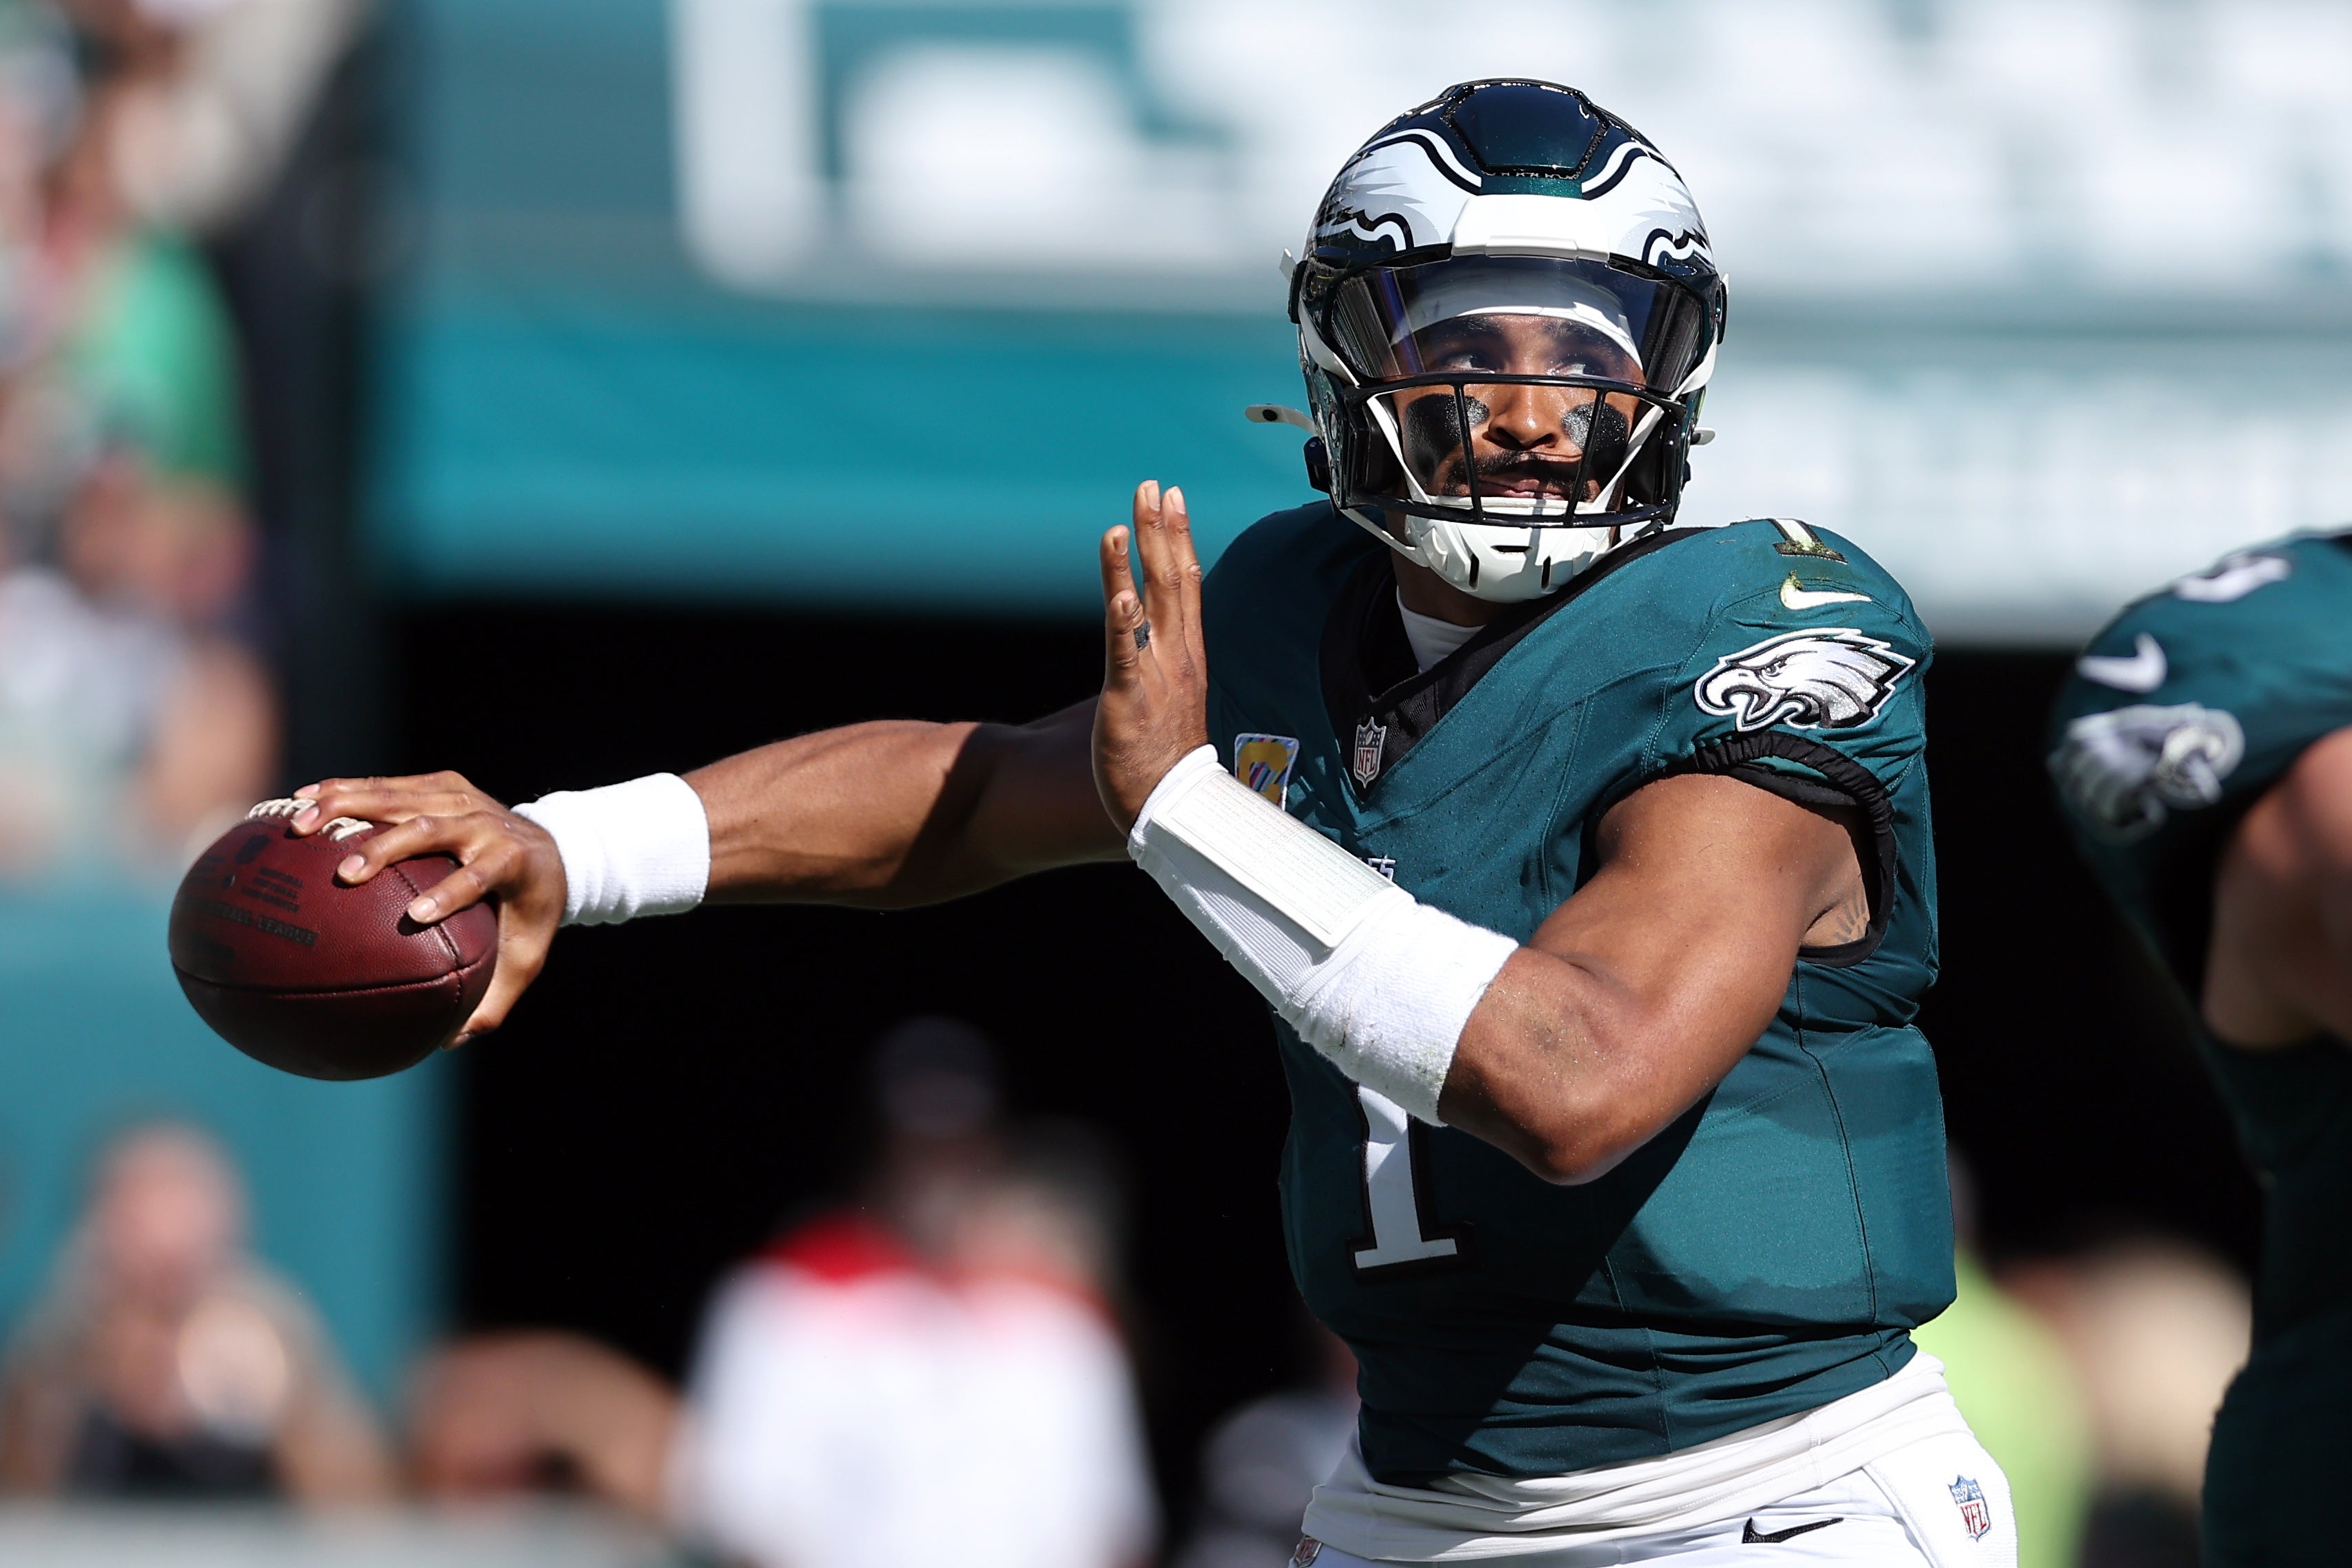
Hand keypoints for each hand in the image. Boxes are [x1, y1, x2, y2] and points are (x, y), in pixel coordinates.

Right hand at [289, 770, 565, 1043]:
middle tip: (347, 875)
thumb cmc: (529, 913)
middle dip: (389, 848)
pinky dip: (343, 789)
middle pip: (433, 829)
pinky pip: (387, 784)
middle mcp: (485, 823)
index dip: (452, 893)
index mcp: (513, 862)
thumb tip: (448, 1042)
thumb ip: (494, 1000)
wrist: (553, 847)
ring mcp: (461, 798)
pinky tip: (299, 800)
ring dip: (349, 808)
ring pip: (402, 797)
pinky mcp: (439, 785)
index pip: (482, 876)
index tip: (415, 916)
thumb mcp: (526, 958)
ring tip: (301, 827)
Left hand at [1093, 481, 1211, 832]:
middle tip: (1152, 486)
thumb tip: (1165, 631)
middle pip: (1173, 580)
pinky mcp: (1129, 699)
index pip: (1188, 583)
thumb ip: (1172, 657)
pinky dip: (1123, 620)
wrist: (1174, 809)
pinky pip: (1127, 653)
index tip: (1173, 496)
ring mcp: (1156, 675)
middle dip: (1162, 529)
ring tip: (1127, 517)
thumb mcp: (1178, 695)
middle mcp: (1178, 656)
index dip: (1180, 536)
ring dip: (1140, 558)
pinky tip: (1119, 591)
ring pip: (1152, 605)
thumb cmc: (1169, 758)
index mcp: (1189, 653)